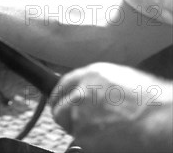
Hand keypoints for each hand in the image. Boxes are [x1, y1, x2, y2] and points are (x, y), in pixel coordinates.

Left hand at [51, 62, 172, 152]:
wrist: (166, 121)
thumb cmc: (155, 103)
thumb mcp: (124, 79)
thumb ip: (100, 85)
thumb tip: (90, 92)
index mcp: (91, 75)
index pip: (63, 85)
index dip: (61, 97)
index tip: (60, 105)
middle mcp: (81, 93)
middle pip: (60, 109)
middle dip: (68, 119)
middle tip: (83, 127)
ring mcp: (81, 116)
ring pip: (71, 130)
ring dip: (82, 134)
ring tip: (106, 135)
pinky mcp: (85, 138)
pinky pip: (80, 145)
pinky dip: (91, 146)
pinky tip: (109, 143)